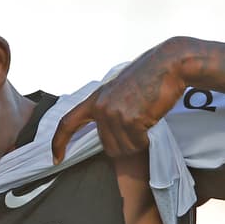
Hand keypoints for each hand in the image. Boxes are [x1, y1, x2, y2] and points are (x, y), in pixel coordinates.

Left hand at [51, 38, 190, 162]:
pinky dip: (146, 139)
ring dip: (137, 142)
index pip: (68, 123)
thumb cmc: (149, 77)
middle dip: (124, 143)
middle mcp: (101, 107)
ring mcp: (115, 113)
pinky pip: (137, 143)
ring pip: (122, 148)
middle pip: (107, 146)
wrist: (169, 65)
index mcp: (95, 99)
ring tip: (145, 121)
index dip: (59, 142)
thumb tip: (108, 134)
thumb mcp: (119, 90)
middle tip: (138, 126)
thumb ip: (108, 109)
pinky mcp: (131, 119)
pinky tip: (151, 122)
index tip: (55, 158)